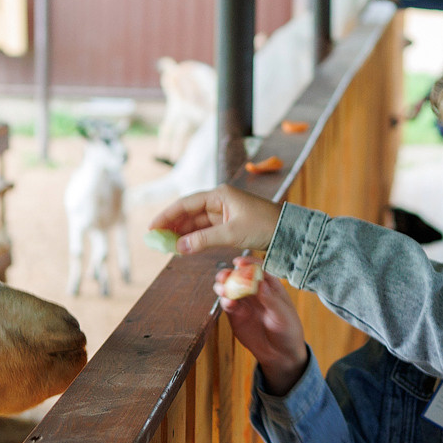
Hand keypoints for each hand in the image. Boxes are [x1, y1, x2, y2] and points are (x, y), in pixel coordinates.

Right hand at [149, 186, 282, 255]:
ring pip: (197, 223)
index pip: (186, 203)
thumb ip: (204, 240)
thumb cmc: (264, 227)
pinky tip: (184, 247)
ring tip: (166, 246)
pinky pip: (206, 230)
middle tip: (156, 240)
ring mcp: (224, 213)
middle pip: (189, 212)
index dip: (167, 215)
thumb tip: (178, 247)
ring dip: (182, 234)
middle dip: (172, 226)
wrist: (290, 233)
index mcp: (220, 195)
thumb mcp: (232, 234)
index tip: (152, 228)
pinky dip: (195, 239)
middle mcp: (220, 201)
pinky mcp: (230, 225)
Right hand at [220, 274, 309, 392]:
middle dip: (230, 273)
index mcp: (270, 286)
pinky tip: (228, 303)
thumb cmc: (288, 330)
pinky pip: (227, 304)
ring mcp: (244, 302)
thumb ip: (271, 300)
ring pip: (230, 288)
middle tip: (225, 276)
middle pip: (239, 276)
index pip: (258, 269)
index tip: (239, 262)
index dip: (248, 263)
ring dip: (223, 286)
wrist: (280, 354)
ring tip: (222, 289)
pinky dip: (225, 301)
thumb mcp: (283, 315)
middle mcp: (255, 291)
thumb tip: (259, 283)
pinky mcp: (236, 314)